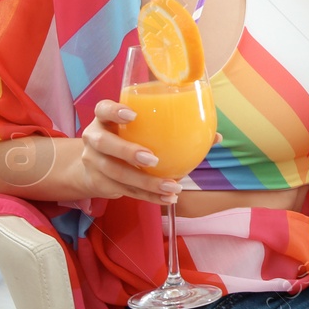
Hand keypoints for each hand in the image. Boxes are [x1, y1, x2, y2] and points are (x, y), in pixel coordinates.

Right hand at [75, 100, 204, 204]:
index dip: (115, 110)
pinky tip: (167, 199)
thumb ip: (174, 130)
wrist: (95, 167)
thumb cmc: (129, 140)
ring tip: (171, 187)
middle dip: (128, 151)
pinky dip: (148, 196)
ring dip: (146, 182)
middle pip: (104, 143)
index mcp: (105, 119)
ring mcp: (92, 162)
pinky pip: (124, 191)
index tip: (133, 114)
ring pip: (116, 173)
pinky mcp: (98, 183)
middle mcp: (94, 138)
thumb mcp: (142, 131)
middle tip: (153, 159)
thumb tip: (216, 137)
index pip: (103, 109)